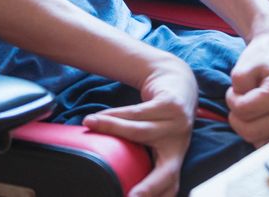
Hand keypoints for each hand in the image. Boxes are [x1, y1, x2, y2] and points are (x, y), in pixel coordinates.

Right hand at [83, 55, 196, 196]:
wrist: (178, 81)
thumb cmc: (161, 118)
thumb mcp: (157, 140)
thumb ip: (142, 158)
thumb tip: (107, 175)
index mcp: (175, 159)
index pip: (170, 187)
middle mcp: (180, 146)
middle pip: (165, 172)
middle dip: (149, 187)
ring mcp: (177, 125)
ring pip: (139, 131)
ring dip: (111, 128)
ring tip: (89, 125)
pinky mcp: (170, 105)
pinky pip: (136, 112)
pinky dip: (113, 114)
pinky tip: (97, 116)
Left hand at [226, 28, 268, 146]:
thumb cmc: (262, 58)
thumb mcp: (243, 66)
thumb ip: (238, 87)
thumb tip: (244, 117)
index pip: (243, 110)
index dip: (232, 97)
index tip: (239, 87)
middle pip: (249, 131)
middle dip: (238, 113)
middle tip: (244, 96)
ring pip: (256, 141)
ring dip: (247, 123)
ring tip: (255, 104)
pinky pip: (265, 145)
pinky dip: (258, 132)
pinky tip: (263, 116)